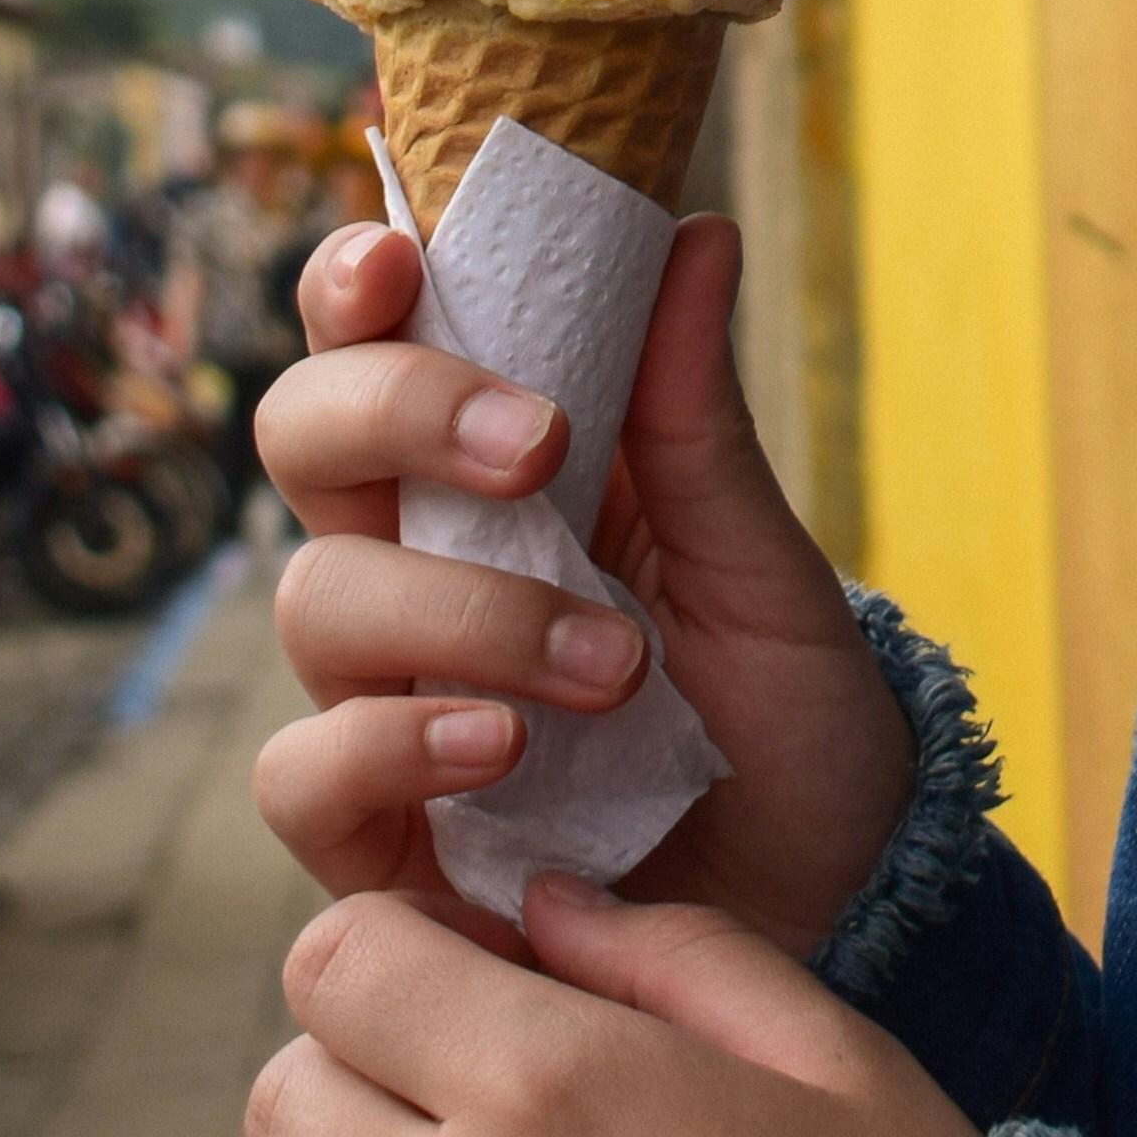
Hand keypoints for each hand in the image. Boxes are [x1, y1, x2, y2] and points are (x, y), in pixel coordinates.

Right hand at [255, 215, 917, 962]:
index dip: (354, 286)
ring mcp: (384, 698)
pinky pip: (306, 772)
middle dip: (394, 411)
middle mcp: (415, 569)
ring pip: (312, 599)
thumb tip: (695, 231)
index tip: (401, 257)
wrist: (832, 906)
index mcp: (495, 477)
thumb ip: (700, 419)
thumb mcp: (762, 567)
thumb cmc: (785, 722)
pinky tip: (503, 747)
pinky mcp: (376, 837)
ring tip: (609, 664)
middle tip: (540, 447)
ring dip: (458, 610)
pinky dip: (393, 744)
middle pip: (304, 439)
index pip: (377, 346)